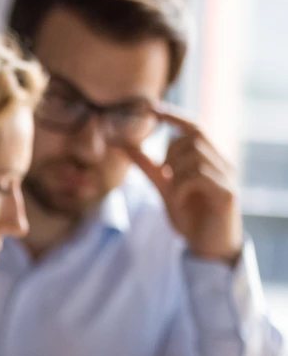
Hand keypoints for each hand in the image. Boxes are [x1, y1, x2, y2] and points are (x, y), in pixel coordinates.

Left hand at [126, 108, 242, 264]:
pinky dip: (181, 186)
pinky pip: (198, 176)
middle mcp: (222, 163)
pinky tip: (180, 200)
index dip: (175, 116)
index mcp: (209, 159)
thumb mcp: (165, 188)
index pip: (195, 127)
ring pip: (194, 155)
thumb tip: (129, 146)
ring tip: (175, 191)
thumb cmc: (190, 216)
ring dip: (175, 172)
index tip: (153, 108)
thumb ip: (150, 168)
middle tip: (165, 174)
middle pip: (193, 137)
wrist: (206, 246)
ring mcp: (227, 177)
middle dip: (171, 152)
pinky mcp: (227, 193)